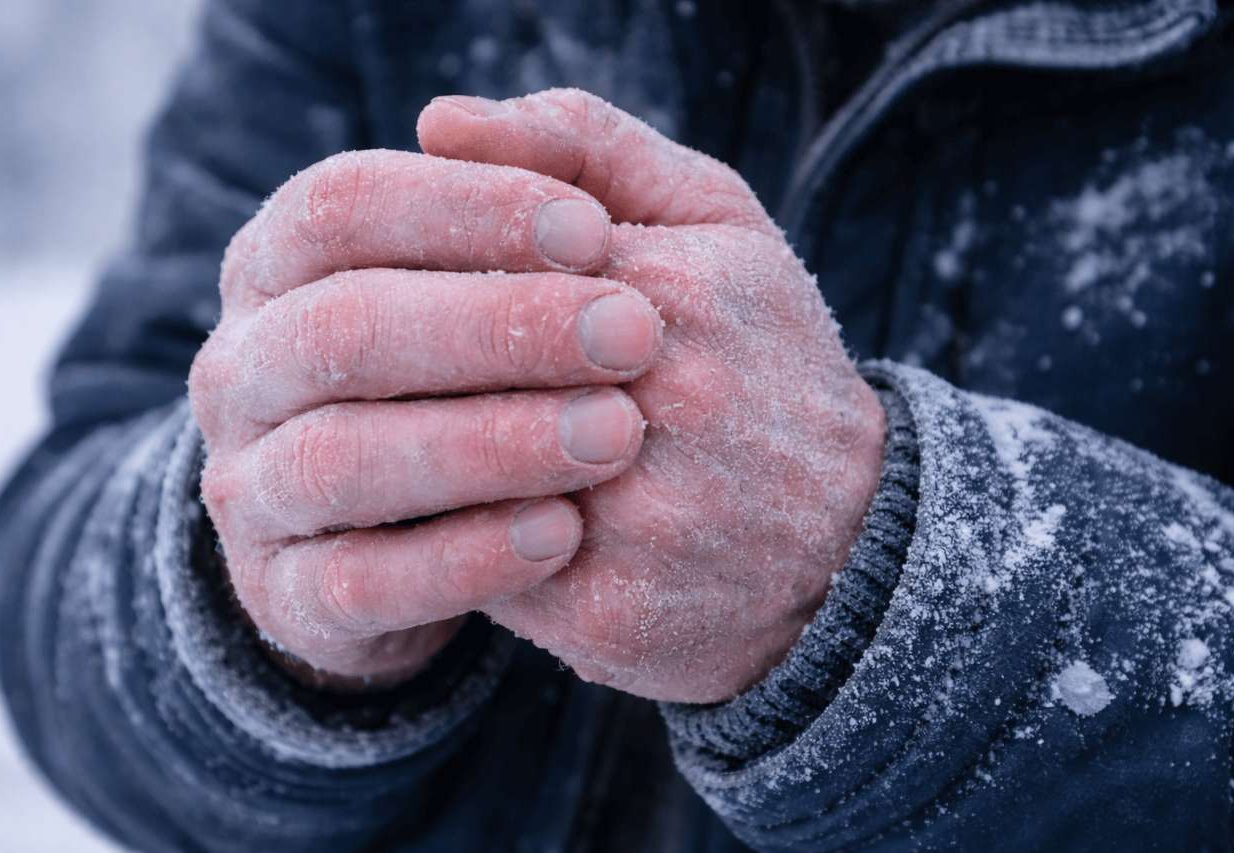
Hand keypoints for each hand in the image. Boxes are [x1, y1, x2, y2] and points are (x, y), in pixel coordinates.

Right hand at [189, 148, 664, 683]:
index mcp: (282, 266)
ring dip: (486, 443)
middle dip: (494, 328)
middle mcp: (245, 368)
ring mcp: (254, 487)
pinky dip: (463, 559)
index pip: (340, 206)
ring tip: (616, 435)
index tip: (596, 233)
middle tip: (634, 334)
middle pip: (341, 328)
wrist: (433, 526)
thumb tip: (453, 117)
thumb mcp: (528, 255)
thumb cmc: (497, 364)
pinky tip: (563, 535)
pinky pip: (358, 583)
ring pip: (342, 459)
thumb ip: (526, 170)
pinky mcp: (290, 594)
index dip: (468, 210)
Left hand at [417, 89, 886, 701]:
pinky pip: (472, 569)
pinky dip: (447, 537)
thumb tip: (435, 125)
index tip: (426, 292)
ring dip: (411, 452)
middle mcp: (653, 413)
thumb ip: (585, 144)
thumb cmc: (765, 361)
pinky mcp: (602, 617)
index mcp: (668, 296)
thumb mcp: (715, 221)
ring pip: (447, 478)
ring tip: (410, 436)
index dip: (430, 276)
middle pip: (450, 376)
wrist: (850, 538)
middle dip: (406, 370)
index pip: (480, 261)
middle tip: (383, 372)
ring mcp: (630, 527)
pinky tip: (460, 514)